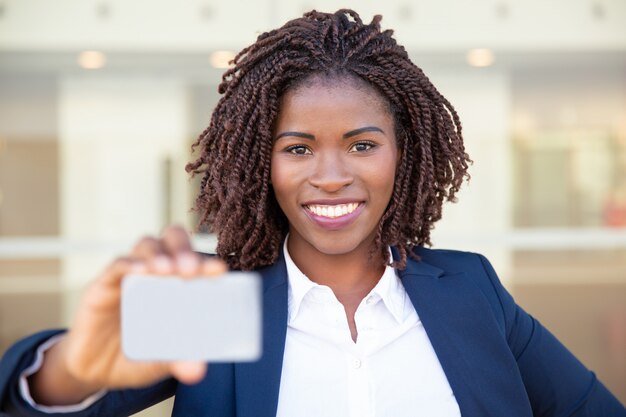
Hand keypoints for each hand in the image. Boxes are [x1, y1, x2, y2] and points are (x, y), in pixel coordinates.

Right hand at [29, 225, 226, 404]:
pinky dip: (129, 264)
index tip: (219, 271)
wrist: (95, 371)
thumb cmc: (137, 356)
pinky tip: (140, 271)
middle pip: (172, 240)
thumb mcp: (160, 360)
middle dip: (184, 249)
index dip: (207, 262)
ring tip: (168, 271)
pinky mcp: (103, 285)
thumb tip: (198, 370)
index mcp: (177, 286)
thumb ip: (178, 361)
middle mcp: (156, 274)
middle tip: (191, 270)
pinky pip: (116, 266)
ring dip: (160, 253)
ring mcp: (130, 276)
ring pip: (147, 245)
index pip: (196, 262)